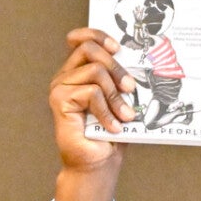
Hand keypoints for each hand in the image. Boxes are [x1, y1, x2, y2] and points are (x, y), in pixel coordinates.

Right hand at [47, 28, 135, 200]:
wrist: (98, 164)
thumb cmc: (110, 133)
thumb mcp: (122, 101)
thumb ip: (123, 81)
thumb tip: (141, 63)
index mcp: (80, 71)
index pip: (83, 39)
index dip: (100, 36)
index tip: (119, 48)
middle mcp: (66, 75)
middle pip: (90, 49)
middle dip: (116, 67)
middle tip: (131, 89)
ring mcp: (60, 87)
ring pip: (95, 71)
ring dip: (115, 96)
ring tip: (124, 117)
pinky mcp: (59, 101)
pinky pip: (91, 92)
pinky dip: (107, 111)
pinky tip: (113, 127)